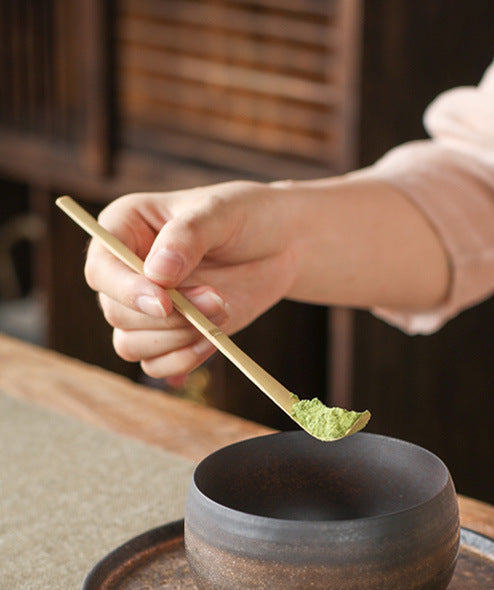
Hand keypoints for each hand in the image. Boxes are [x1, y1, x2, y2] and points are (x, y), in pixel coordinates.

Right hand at [84, 180, 296, 377]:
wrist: (282, 245)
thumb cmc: (247, 216)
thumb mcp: (219, 212)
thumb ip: (187, 237)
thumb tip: (156, 273)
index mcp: (125, 228)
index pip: (102, 269)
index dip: (126, 290)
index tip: (165, 303)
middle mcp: (127, 271)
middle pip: (116, 313)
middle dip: (168, 317)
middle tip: (218, 300)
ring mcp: (149, 306)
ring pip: (131, 345)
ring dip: (177, 340)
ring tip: (222, 314)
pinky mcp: (172, 333)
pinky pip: (156, 364)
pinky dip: (182, 361)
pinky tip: (212, 344)